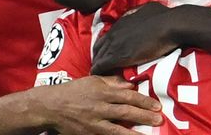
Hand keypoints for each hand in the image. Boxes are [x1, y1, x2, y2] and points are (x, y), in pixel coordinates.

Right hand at [36, 75, 161, 133]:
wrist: (51, 107)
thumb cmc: (74, 91)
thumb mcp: (92, 81)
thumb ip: (112, 82)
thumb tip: (131, 84)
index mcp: (102, 92)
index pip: (127, 96)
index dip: (143, 101)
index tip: (156, 106)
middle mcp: (99, 108)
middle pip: (126, 112)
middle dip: (144, 117)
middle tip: (159, 120)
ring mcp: (94, 124)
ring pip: (117, 130)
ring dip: (135, 134)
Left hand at [92, 2, 176, 74]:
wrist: (169, 25)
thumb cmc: (163, 16)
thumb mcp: (147, 8)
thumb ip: (139, 12)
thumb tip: (140, 13)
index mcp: (121, 22)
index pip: (106, 36)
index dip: (105, 46)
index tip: (108, 52)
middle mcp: (114, 33)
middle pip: (98, 47)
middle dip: (99, 56)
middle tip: (102, 65)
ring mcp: (115, 44)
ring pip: (98, 57)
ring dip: (98, 65)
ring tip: (100, 73)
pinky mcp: (119, 57)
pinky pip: (102, 66)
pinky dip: (99, 71)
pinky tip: (99, 76)